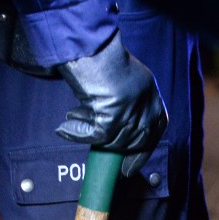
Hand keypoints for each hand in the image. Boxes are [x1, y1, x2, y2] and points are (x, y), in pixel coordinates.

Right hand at [55, 31, 167, 176]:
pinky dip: (77, 132)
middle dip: (111, 146)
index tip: (127, 169)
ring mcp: (131, 116)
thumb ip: (132, 104)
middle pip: (131, 141)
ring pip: (111, 141)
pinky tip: (65, 126)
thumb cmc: (107, 60)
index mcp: (153, 99)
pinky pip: (93, 136)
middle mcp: (146, 110)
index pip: (153, 135)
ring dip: (88, 131)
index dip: (140, 154)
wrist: (96, 50)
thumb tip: (119, 127)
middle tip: (94, 145)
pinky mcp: (113, 120)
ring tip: (73, 117)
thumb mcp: (130, 82)